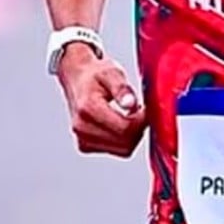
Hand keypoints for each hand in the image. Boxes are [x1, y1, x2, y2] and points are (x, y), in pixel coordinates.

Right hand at [56, 43, 146, 157]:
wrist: (76, 78)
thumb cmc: (94, 74)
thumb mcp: (111, 72)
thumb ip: (122, 88)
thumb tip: (131, 104)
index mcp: (88, 108)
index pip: (125, 128)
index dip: (142, 120)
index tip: (146, 109)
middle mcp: (82, 127)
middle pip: (126, 142)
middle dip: (139, 128)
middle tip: (141, 111)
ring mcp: (82, 138)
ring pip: (123, 150)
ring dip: (134, 135)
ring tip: (131, 115)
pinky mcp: (85, 146)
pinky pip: (116, 151)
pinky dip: (125, 140)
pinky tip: (122, 123)